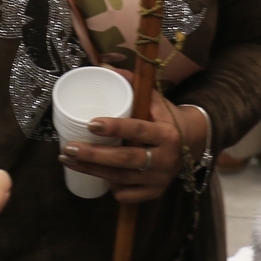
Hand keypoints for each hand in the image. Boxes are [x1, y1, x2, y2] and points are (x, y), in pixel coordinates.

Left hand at [59, 95, 207, 202]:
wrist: (192, 142)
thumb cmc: (166, 117)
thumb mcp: (154, 99)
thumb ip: (132, 83)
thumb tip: (104, 66)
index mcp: (166, 133)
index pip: (138, 130)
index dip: (115, 128)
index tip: (91, 123)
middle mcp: (165, 159)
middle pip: (124, 159)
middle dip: (93, 155)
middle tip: (69, 147)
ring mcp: (159, 179)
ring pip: (120, 178)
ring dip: (91, 170)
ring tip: (68, 159)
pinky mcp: (155, 192)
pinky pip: (126, 194)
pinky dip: (109, 185)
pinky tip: (94, 175)